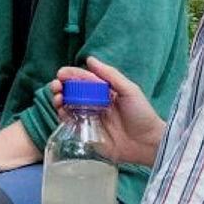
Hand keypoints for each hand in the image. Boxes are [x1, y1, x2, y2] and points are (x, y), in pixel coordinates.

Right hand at [50, 57, 164, 167]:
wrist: (147, 143)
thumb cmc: (142, 114)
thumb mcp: (129, 90)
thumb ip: (110, 75)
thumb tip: (90, 60)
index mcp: (104, 91)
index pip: (83, 80)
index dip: (71, 75)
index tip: (61, 74)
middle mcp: (95, 103)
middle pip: (72, 92)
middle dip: (61, 87)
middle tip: (56, 87)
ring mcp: (90, 119)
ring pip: (68, 107)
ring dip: (59, 100)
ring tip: (57, 98)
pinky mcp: (87, 134)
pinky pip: (71, 124)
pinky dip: (62, 117)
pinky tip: (61, 112)